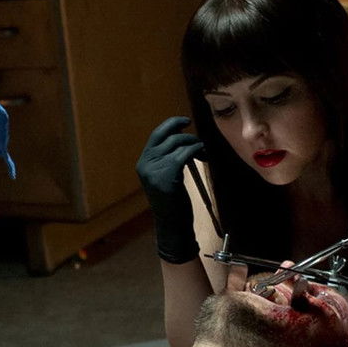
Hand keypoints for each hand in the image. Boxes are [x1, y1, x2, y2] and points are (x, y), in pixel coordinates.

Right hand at [137, 116, 204, 262]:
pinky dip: (196, 150)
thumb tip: (180, 136)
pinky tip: (203, 156)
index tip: (185, 122)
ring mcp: (154, 170)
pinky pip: (184, 153)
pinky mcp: (167, 175)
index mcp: (143, 163)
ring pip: (178, 144)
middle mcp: (145, 164)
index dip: (171, 124)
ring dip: (194, 144)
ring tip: (203, 153)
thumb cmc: (173, 201)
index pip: (156, 135)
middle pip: (167, 136)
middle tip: (199, 143)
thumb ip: (166, 159)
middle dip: (186, 135)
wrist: (172, 224)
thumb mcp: (164, 177)